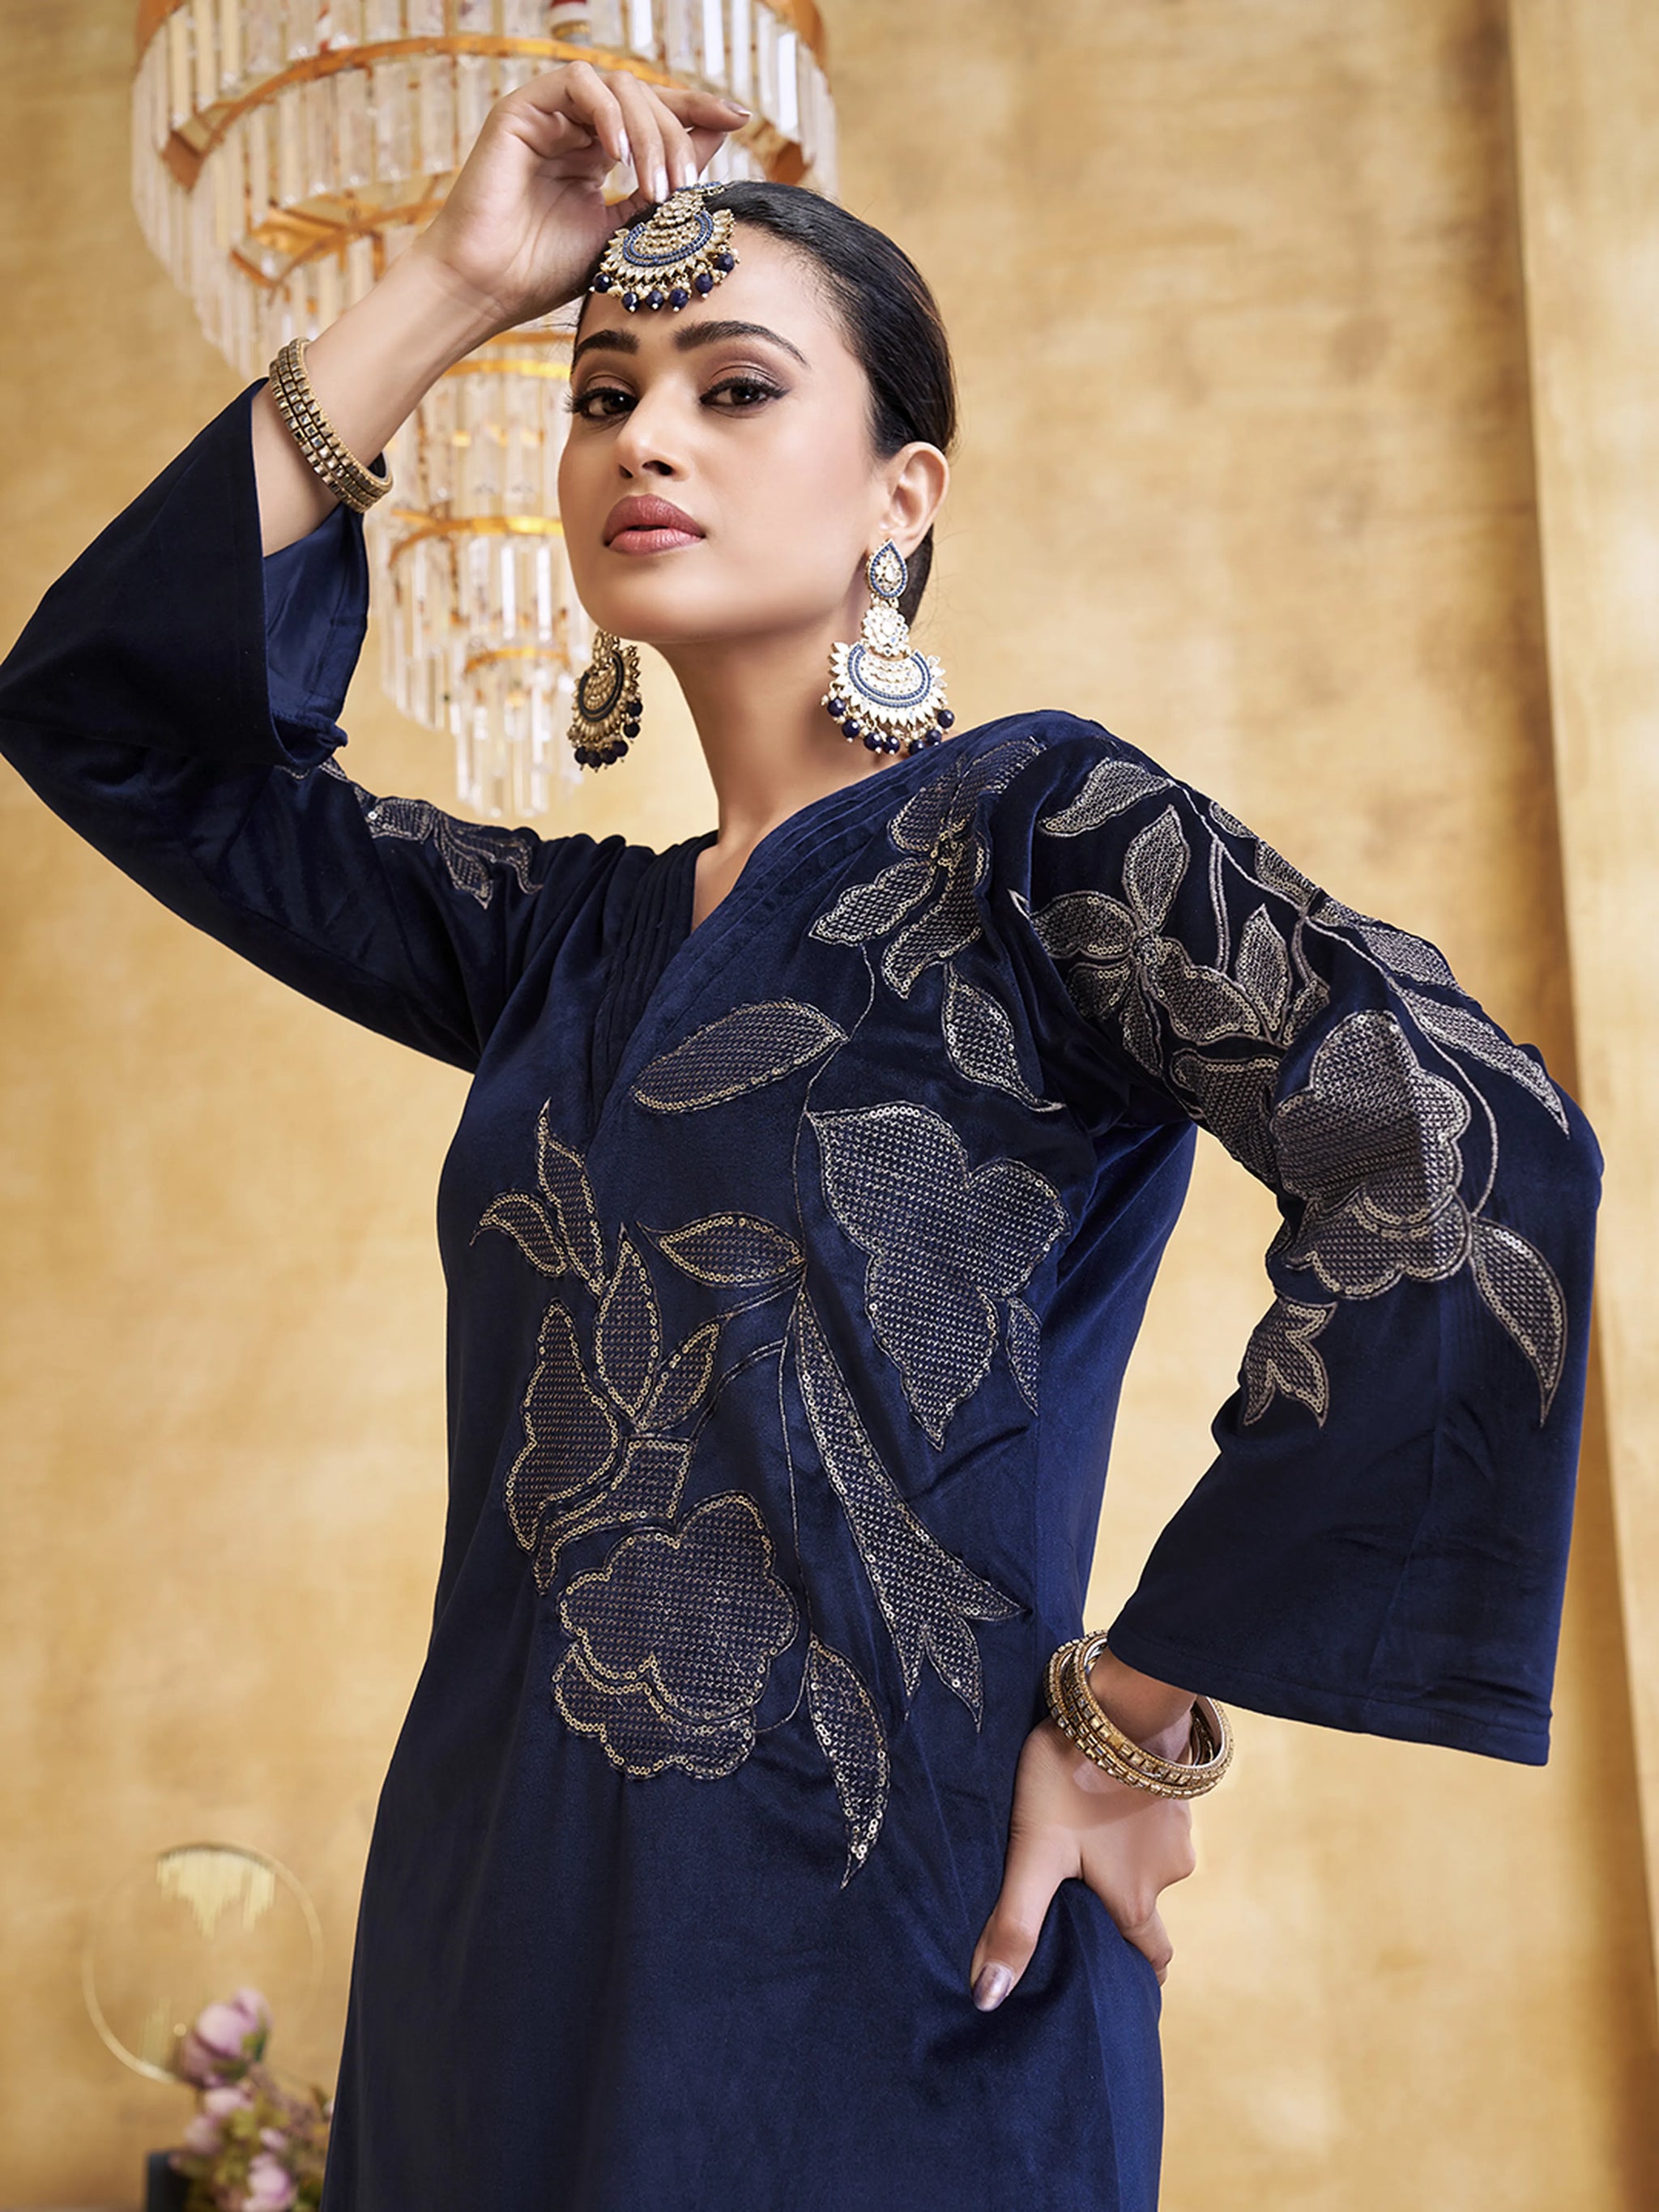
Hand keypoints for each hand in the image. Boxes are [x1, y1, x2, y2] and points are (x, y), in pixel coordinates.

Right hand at [413, 60, 752, 338]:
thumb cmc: (544, 271)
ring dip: (649, 131)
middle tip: (685, 186)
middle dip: (676, 135)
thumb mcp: (624, 231)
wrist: (487, 289)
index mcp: (598, 150)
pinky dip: (608, 114)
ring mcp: (549, 114)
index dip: (697, 111)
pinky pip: (578, 83)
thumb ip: (662, 187)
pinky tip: (619, 156)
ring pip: (618, 87)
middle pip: (646, 97)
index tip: (739, 119)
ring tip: (655, 184)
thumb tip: (713, 143)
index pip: (656, 115)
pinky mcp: (522, 108)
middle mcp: (576, 126)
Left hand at [969, 1689, 1198, 2008]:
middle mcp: (1168, 1874)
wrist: (1115, 1705)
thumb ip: (1015, 1924)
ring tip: (1080, 1841)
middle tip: (1081, 1901)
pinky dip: (1130, 1821)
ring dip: (1122, 1857)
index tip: (1119, 1982)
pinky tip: (1099, 1804)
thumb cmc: (1070, 1782)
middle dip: (1119, 1911)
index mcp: (1135, 1900)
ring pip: (1149, 1860)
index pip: (1151, 1958)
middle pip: (1146, 1909)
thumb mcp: (1034, 1855)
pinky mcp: (1175, 1790)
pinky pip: (1152, 1821)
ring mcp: (1178, 1830)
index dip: (1135, 1973)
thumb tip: (988, 1999)